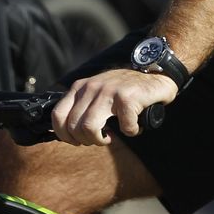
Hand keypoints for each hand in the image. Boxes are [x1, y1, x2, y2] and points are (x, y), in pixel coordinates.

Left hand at [49, 68, 176, 146]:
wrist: (155, 72)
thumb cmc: (126, 89)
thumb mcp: (97, 92)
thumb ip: (82, 106)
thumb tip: (69, 133)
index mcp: (80, 87)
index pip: (58, 115)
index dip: (64, 135)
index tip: (77, 141)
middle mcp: (91, 87)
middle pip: (73, 126)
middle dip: (85, 140)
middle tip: (99, 138)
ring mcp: (109, 91)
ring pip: (89, 128)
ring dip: (101, 140)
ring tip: (110, 137)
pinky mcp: (127, 98)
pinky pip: (124, 127)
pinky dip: (131, 131)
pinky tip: (134, 126)